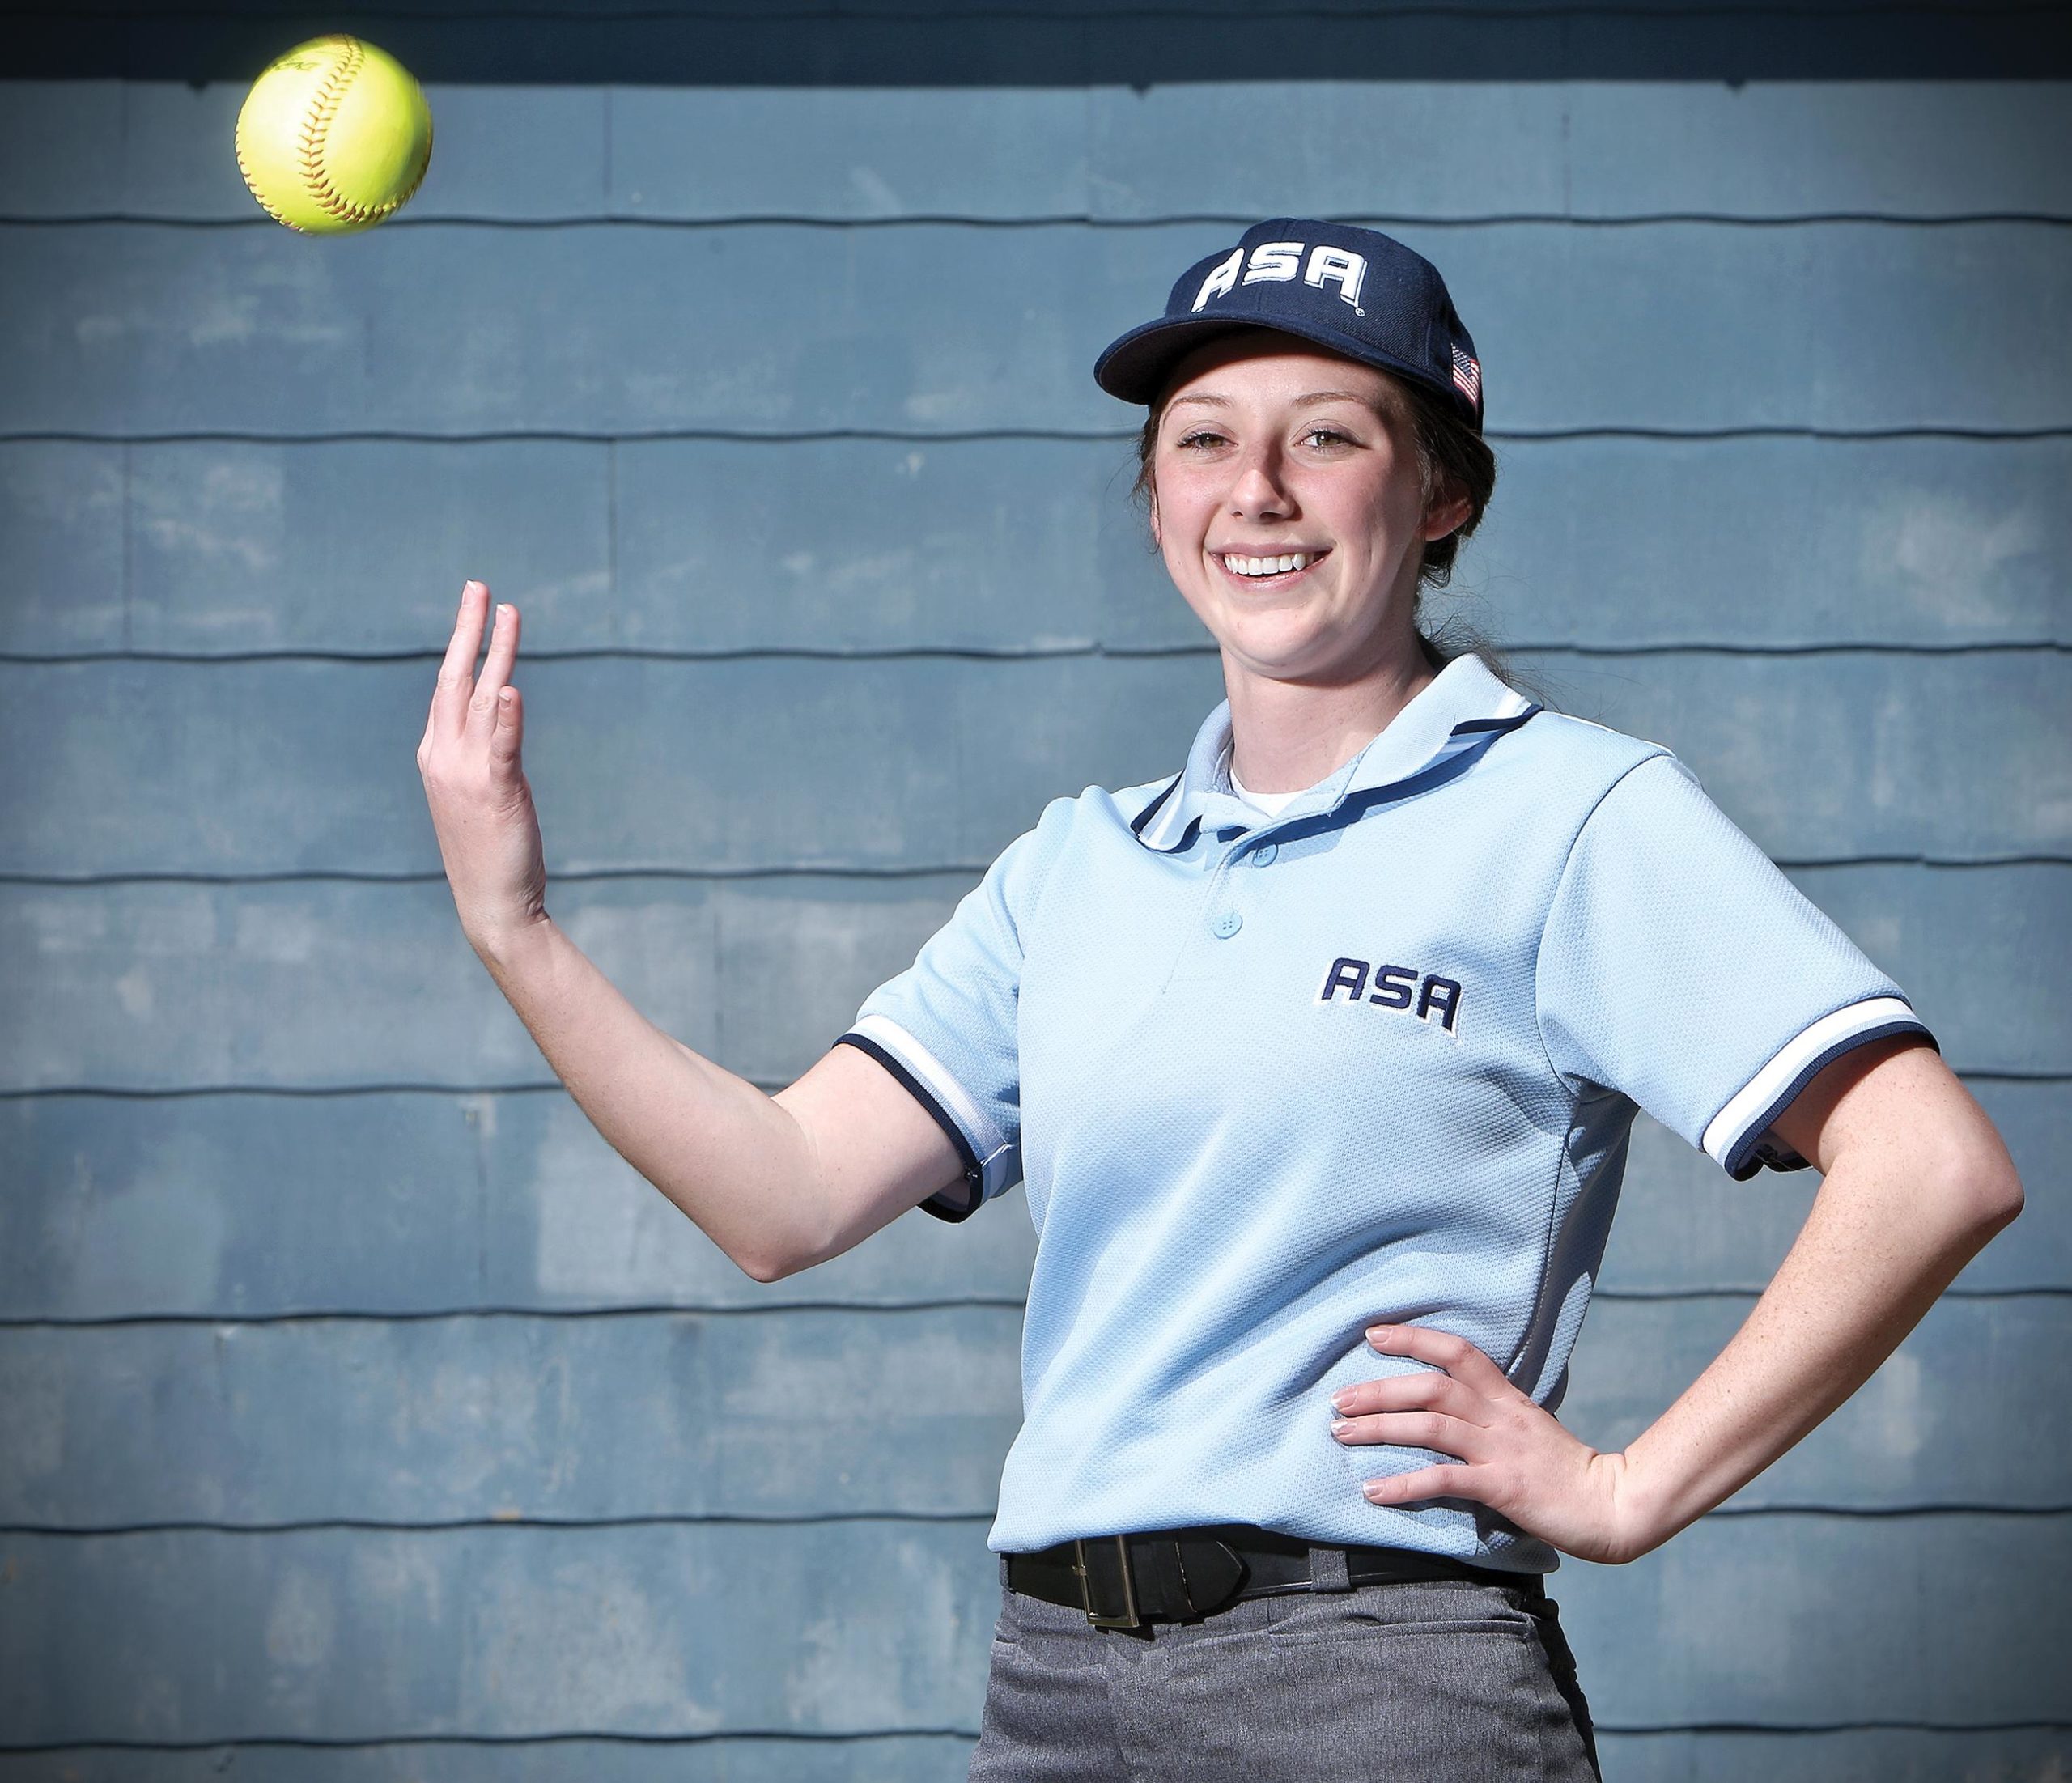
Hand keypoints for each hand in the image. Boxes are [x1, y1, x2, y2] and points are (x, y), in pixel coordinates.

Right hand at [416, 581, 548, 959]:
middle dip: (468, 628)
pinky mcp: (497, 791)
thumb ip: (483, 752)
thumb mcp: (476, 792)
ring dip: (495, 652)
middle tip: (480, 586)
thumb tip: (499, 716)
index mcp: (436, 754)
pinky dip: (507, 715)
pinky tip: (512, 685)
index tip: (477, 607)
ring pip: (482, 698)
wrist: (490, 903)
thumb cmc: (489, 850)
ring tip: (509, 612)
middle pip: (454, 678)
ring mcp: (467, 773)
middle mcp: (444, 756)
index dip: (462, 644)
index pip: (447, 687)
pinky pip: (502, 745)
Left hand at [1329, 1322, 1652, 1564]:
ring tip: (1341, 1435)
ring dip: (1379, 1429)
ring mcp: (1501, 1450)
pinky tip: (1374, 1491)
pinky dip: (1404, 1484)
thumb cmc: (1565, 1470)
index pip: (1458, 1351)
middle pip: (1431, 1388)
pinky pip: (1444, 1479)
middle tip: (1337, 1400)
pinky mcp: (1503, 1487)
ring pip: (1430, 1426)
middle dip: (1378, 1390)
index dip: (1413, 1338)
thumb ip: (1490, 1413)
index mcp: (1506, 1397)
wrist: (1612, 1507)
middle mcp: (1500, 1416)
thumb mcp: (1527, 1427)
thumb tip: (1444, 1406)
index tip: (1373, 1335)